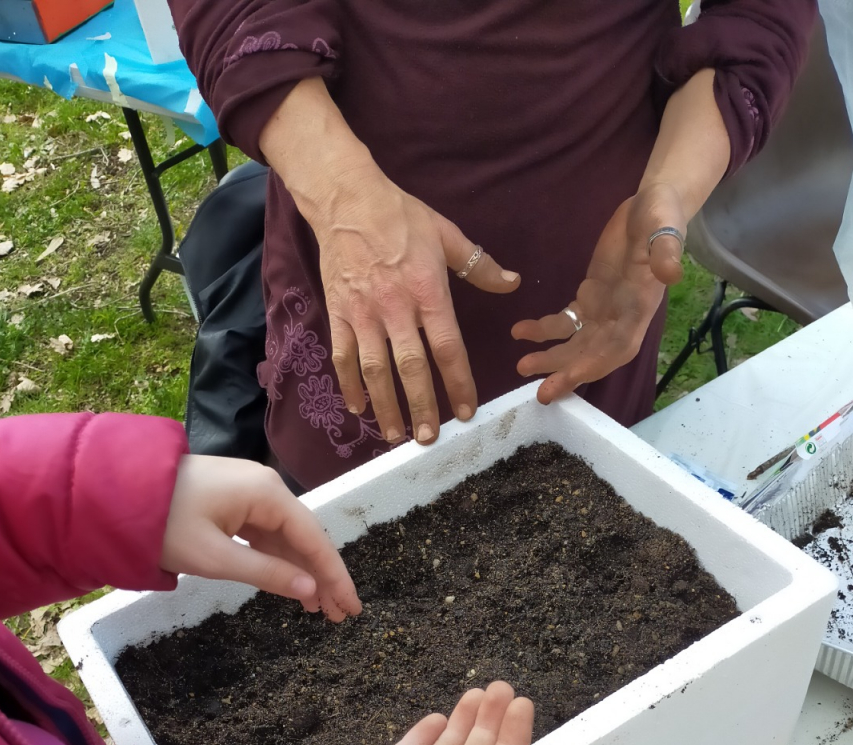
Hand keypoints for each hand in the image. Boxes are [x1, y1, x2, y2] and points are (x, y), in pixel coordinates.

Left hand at [160, 454, 361, 620]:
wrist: (114, 492)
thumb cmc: (163, 525)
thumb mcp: (215, 557)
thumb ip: (267, 573)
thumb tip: (310, 590)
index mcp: (267, 494)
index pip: (314, 540)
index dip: (335, 576)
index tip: (351, 607)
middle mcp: (266, 487)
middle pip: (306, 538)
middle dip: (323, 577)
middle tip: (338, 616)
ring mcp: (250, 492)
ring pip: (287, 537)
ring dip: (302, 571)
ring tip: (317, 609)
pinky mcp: (234, 501)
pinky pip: (267, 533)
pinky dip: (279, 559)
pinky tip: (289, 582)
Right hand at [313, 165, 519, 445]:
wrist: (346, 199)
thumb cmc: (400, 215)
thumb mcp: (446, 234)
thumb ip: (479, 265)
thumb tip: (513, 282)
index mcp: (427, 291)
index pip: (448, 347)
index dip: (458, 383)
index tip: (465, 411)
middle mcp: (395, 308)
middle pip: (411, 367)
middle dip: (421, 406)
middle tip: (430, 438)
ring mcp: (364, 314)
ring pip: (375, 370)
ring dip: (386, 406)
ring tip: (396, 435)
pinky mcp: (339, 314)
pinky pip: (343, 357)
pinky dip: (349, 385)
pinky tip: (359, 409)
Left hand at [512, 182, 685, 404]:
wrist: (651, 204)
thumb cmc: (662, 214)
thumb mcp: (666, 225)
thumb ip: (667, 250)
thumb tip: (671, 274)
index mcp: (641, 307)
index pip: (619, 347)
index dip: (595, 365)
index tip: (570, 378)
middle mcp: (623, 317)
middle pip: (594, 355)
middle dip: (568, 374)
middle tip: (541, 394)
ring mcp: (605, 311)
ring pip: (576, 344)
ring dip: (551, 359)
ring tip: (522, 366)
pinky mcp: (589, 298)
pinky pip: (564, 323)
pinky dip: (542, 331)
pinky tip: (519, 332)